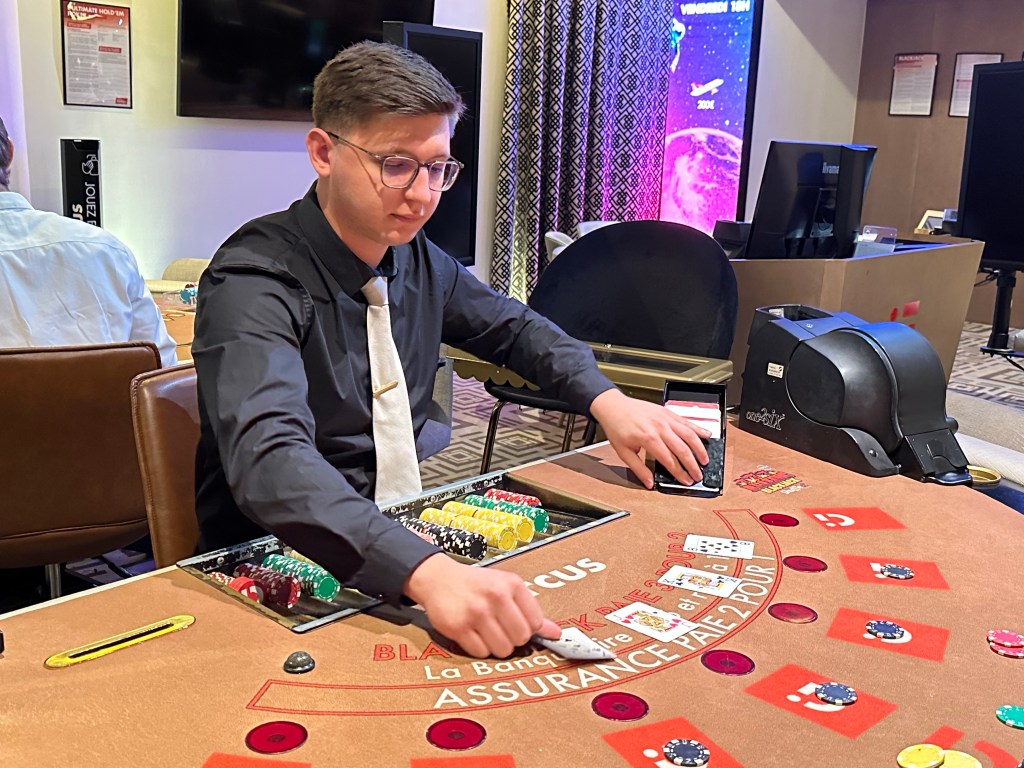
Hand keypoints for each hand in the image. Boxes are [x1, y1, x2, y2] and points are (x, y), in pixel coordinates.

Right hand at [404, 553, 560, 657]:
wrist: (439, 579)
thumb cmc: (476, 584)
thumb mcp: (506, 587)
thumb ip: (531, 610)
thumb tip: (556, 633)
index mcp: (511, 585)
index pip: (536, 622)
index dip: (529, 628)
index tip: (520, 624)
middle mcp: (495, 597)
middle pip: (521, 638)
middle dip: (514, 638)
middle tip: (502, 627)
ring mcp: (476, 613)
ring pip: (503, 649)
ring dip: (497, 645)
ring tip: (488, 631)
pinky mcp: (459, 628)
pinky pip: (481, 653)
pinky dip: (480, 648)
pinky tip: (474, 634)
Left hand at [589, 388, 710, 488]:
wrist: (612, 405)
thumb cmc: (616, 426)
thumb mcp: (623, 452)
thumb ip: (638, 469)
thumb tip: (649, 483)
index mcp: (648, 439)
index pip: (669, 460)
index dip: (680, 473)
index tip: (686, 481)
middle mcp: (659, 428)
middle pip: (682, 449)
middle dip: (692, 464)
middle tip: (698, 475)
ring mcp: (665, 418)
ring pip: (688, 434)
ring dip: (699, 448)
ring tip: (705, 459)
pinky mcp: (667, 412)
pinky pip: (686, 421)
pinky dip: (697, 428)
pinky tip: (706, 435)